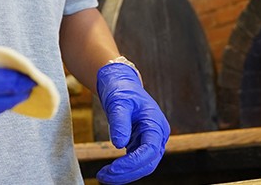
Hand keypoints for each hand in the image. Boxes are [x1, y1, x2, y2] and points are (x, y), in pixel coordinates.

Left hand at [96, 62, 169, 183]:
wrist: (121, 84)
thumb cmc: (121, 90)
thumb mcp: (118, 102)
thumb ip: (119, 122)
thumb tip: (118, 145)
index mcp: (156, 124)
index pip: (150, 150)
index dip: (133, 162)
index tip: (113, 168)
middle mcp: (157, 135)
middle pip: (148, 163)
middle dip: (126, 173)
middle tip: (103, 176)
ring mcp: (151, 141)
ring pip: (142, 166)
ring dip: (124, 174)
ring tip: (103, 176)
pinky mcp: (141, 145)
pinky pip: (135, 163)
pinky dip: (123, 170)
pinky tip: (109, 172)